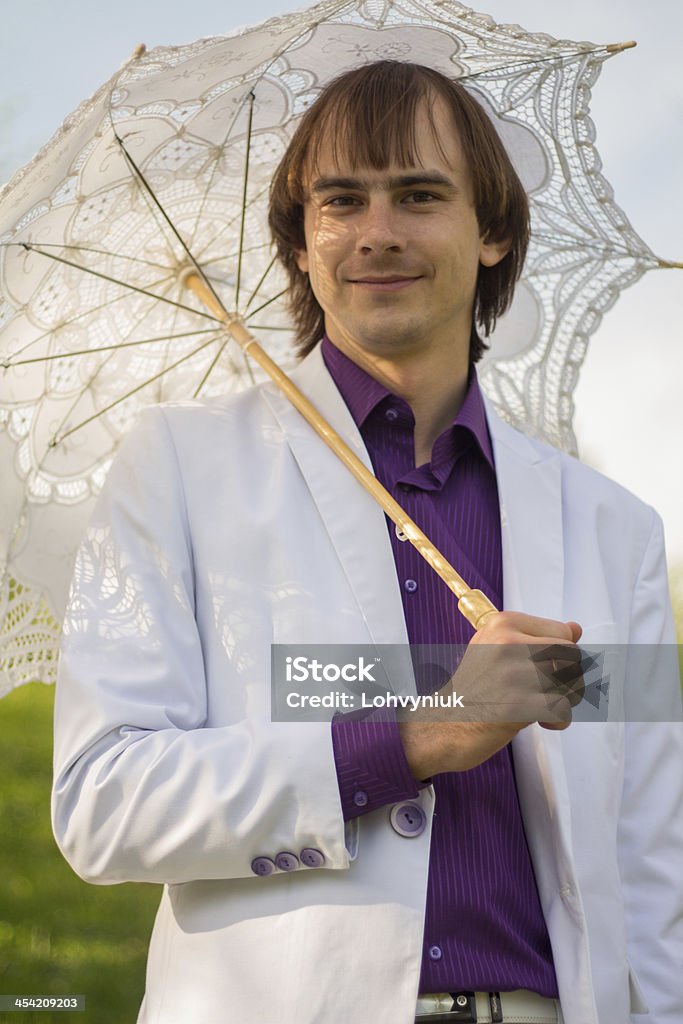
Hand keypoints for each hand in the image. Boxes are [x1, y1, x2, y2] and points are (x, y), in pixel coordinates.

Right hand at [399, 611, 582, 778]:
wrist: (445, 723)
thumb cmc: (476, 688)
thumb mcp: (499, 651)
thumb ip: (536, 638)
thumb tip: (576, 627)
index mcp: (502, 623)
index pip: (562, 632)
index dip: (562, 655)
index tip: (544, 671)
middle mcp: (508, 643)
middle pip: (571, 654)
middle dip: (572, 676)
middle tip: (553, 691)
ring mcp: (513, 675)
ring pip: (571, 680)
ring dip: (567, 698)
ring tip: (545, 705)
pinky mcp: (518, 705)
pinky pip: (563, 707)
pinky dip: (560, 719)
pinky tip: (542, 722)